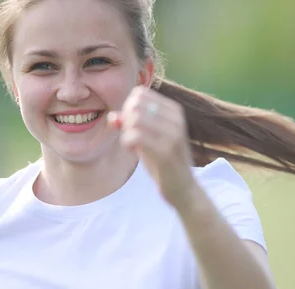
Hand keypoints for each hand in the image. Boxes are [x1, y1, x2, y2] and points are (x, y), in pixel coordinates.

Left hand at [108, 86, 198, 210]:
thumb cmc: (163, 162)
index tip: (129, 125)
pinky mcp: (166, 152)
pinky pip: (135, 136)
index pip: (140, 93)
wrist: (183, 188)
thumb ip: (130, 125)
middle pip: (136, 104)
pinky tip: (130, 149)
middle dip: (125, 119)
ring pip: (135, 119)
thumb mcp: (147, 139)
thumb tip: (112, 117)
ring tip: (130, 143)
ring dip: (126, 131)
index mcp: (174, 111)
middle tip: (128, 136)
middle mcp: (177, 119)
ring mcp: (173, 135)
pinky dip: (126, 142)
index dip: (127, 108)